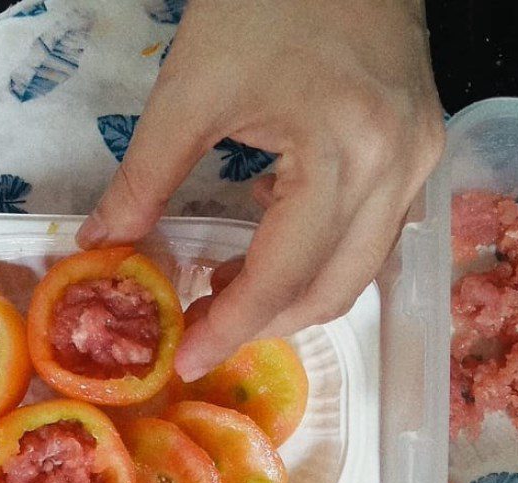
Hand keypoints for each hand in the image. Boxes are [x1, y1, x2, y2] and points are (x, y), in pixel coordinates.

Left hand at [77, 0, 443, 379]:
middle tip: (201, 326)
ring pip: (356, 274)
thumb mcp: (190, 87)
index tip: (187, 360)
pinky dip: (315, 261)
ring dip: (290, 297)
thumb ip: (143, 176)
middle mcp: (397, 169)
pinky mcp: (417, 156)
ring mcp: (417, 165)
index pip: (283, 274)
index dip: (230, 328)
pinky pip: (369, 240)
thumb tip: (100, 242)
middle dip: (263, 324)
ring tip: (226, 287)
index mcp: (345, 150)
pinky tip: (267, 246)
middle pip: (332, 291)